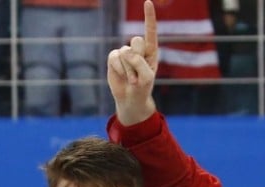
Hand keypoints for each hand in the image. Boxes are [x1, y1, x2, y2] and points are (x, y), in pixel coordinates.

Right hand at [107, 0, 158, 125]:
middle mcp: (138, 49)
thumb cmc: (143, 88)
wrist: (131, 99)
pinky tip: (122, 76)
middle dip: (137, 59)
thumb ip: (139, 63)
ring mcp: (125, 53)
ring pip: (125, 53)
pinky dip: (119, 69)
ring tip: (132, 80)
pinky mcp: (114, 59)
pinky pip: (114, 57)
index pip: (150, 31)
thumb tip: (126, 52)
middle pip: (136, 41)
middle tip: (138, 75)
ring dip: (128, 70)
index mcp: (150, 51)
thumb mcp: (146, 77)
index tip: (147, 2)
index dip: (148, 17)